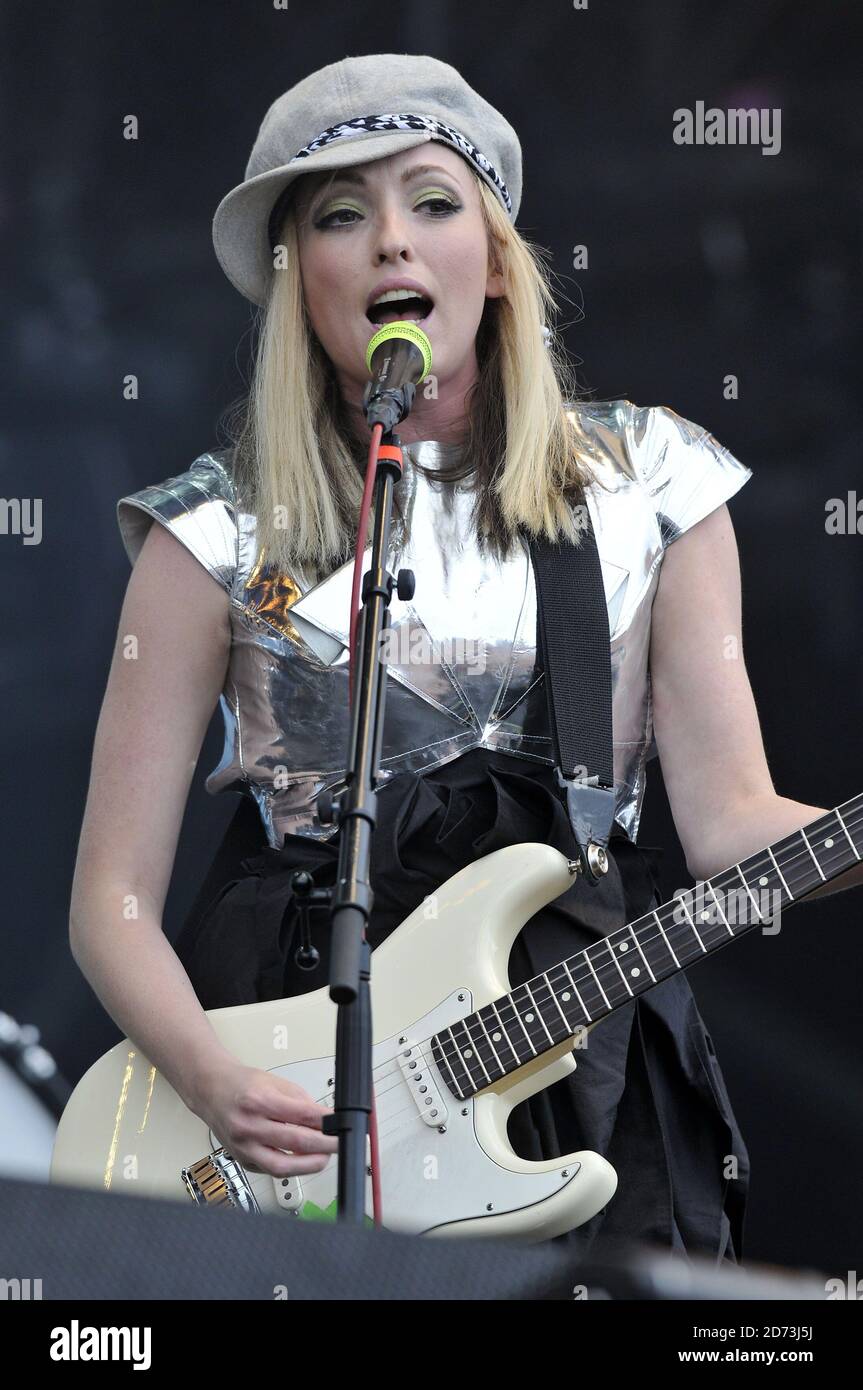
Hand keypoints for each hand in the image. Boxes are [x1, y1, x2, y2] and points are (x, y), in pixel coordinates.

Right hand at [191, 1057, 337, 1177]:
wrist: (211, 1091)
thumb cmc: (241, 1085)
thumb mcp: (275, 1082)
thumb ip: (300, 1101)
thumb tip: (324, 1119)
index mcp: (258, 1101)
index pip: (301, 1115)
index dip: (326, 1122)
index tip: (339, 1125)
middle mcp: (249, 1126)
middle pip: (295, 1142)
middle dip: (324, 1146)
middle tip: (339, 1144)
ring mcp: (243, 1147)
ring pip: (282, 1166)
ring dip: (309, 1164)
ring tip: (324, 1157)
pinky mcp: (243, 1160)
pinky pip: (271, 1171)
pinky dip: (291, 1168)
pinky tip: (303, 1162)